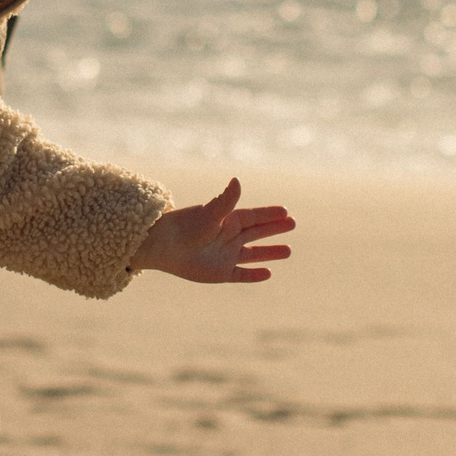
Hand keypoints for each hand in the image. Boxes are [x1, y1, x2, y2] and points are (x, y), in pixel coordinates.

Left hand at [130, 178, 294, 283]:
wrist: (163, 247)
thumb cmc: (185, 227)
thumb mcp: (209, 214)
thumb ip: (225, 201)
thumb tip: (237, 180)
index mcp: (227, 221)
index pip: (253, 217)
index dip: (269, 214)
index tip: (285, 212)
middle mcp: (228, 237)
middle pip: (257, 232)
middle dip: (274, 229)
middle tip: (292, 224)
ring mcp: (226, 255)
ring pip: (253, 254)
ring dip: (270, 252)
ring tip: (288, 251)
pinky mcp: (220, 273)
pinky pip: (241, 274)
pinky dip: (254, 275)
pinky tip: (269, 274)